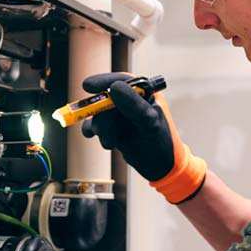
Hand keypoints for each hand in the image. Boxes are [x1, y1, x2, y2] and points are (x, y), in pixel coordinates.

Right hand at [81, 73, 206, 203]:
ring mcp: (121, 115)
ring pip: (99, 114)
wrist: (163, 169)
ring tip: (112, 143)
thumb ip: (134, 105)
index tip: (88, 86)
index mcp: (145, 94)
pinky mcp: (114, 128)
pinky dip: (93, 132)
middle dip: (101, 115)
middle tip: (106, 132)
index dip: (104, 81)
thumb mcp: (149, 124)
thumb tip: (114, 88)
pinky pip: (96, 125)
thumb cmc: (163, 145)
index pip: (123, 81)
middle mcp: (132, 101)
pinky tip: (96, 138)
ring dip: (101, 128)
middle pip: (105, 99)